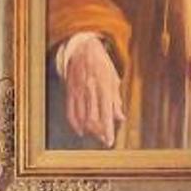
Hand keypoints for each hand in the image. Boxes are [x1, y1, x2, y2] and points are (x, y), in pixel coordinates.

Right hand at [59, 32, 123, 147]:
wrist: (82, 49)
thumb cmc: (101, 64)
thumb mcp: (114, 79)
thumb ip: (116, 100)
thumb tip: (120, 118)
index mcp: (103, 86)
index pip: (106, 113)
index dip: (107, 130)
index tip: (109, 141)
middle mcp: (90, 90)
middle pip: (92, 119)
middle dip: (98, 133)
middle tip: (104, 140)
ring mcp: (78, 92)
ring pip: (81, 118)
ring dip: (88, 130)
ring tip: (95, 135)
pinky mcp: (70, 92)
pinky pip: (70, 112)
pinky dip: (75, 124)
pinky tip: (81, 130)